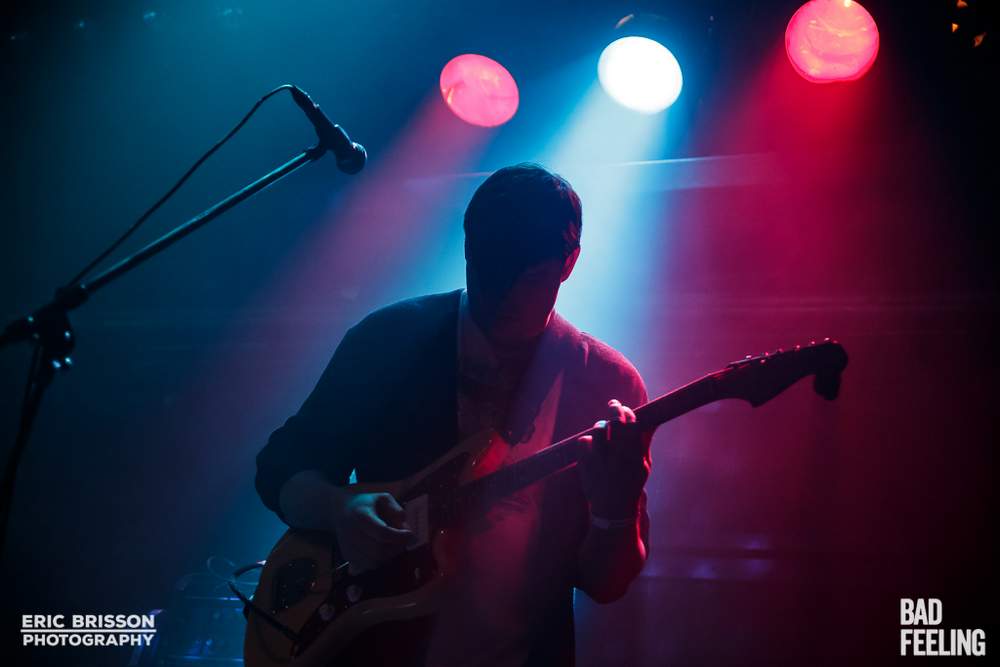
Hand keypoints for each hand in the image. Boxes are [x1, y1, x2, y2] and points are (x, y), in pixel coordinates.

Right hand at [332, 491, 414, 572]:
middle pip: (379, 551)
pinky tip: (383, 550)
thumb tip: (403, 524)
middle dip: (396, 548)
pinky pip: (368, 566)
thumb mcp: (383, 498)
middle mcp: (352, 533)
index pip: (382, 533)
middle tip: (404, 541)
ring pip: (374, 562)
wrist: (342, 511)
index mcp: (361, 516)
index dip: (399, 537)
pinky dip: (379, 561)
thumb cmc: (367, 504)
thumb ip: (395, 508)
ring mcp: (348, 547)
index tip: (410, 534)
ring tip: (393, 544)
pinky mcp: (348, 557)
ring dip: (389, 556)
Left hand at [578, 399, 650, 519]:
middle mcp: (618, 457)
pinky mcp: (585, 465)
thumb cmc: (631, 485)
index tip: (626, 408)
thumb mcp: (644, 466)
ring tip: (604, 428)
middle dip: (615, 408)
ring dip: (601, 425)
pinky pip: (583, 441)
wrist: (613, 510)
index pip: (633, 424)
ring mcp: (600, 461)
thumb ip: (645, 442)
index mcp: (635, 456)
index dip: (629, 412)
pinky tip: (592, 447)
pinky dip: (587, 441)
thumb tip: (651, 421)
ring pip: (599, 429)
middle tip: (613, 404)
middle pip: (616, 422)